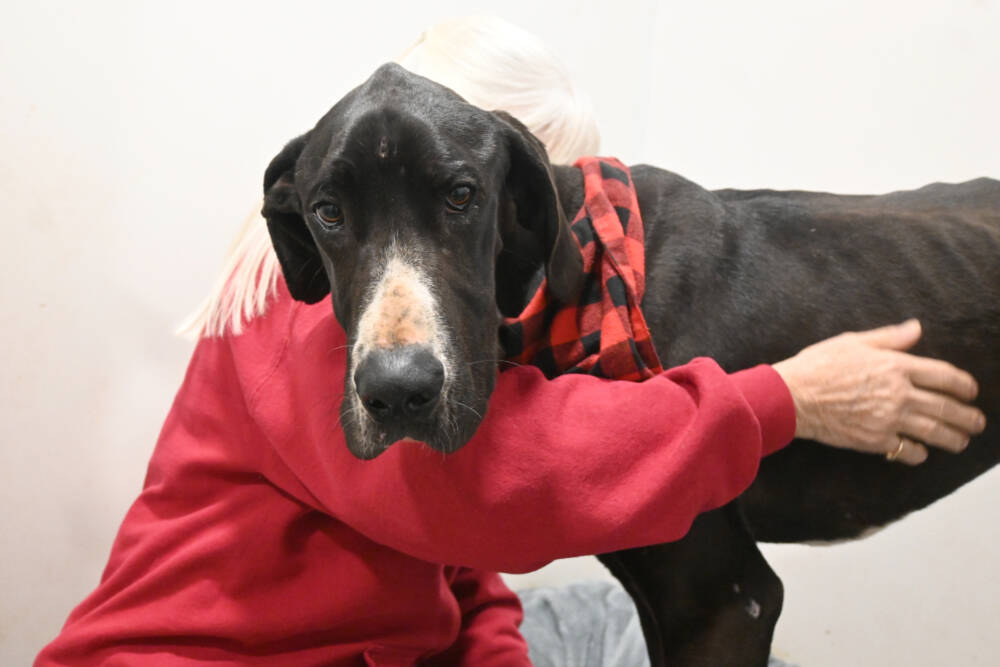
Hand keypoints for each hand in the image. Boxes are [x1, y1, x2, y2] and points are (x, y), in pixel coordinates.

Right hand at [772, 319, 985, 464]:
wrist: (794, 396)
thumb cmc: (818, 365)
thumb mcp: (853, 341)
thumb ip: (889, 337)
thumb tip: (916, 328)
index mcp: (896, 366)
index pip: (943, 376)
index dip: (963, 384)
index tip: (971, 391)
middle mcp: (899, 393)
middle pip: (945, 407)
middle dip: (967, 416)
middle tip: (977, 422)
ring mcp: (889, 419)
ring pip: (933, 431)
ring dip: (952, 438)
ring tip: (961, 442)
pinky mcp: (875, 439)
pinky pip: (906, 450)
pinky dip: (918, 453)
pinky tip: (922, 452)